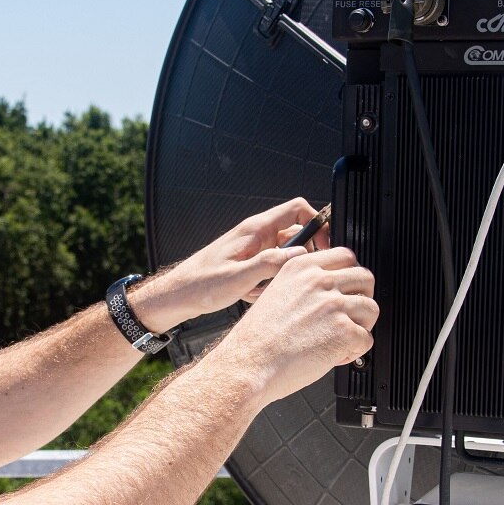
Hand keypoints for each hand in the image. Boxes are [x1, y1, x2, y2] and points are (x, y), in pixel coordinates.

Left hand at [128, 198, 327, 332]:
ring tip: (262, 290)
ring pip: (285, 257)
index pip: (298, 209)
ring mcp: (253, 248)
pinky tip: (251, 295)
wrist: (178, 295)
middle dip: (299, 260)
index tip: (325, 247)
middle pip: (296, 236)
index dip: (318, 224)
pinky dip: (268, 283)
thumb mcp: (238, 278)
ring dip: (281, 275)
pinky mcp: (249, 262)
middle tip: (292, 279)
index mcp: (256, 229)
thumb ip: (270, 264)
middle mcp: (257, 235)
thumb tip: (302, 255)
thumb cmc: (201, 285)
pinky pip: (272, 269)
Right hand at [214, 247, 376, 403]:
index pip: (345, 256)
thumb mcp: (276, 292)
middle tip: (350, 316)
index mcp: (301, 267)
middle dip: (362, 298)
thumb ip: (305, 286)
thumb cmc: (257, 339)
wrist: (249, 364)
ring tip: (341, 340)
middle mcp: (319, 281)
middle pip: (365, 277)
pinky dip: (354, 351)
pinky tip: (334, 355)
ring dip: (361, 326)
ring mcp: (333, 304)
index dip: (351, 276)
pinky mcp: (343, 330)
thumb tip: (332, 291)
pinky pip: (366, 339)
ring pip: (371, 308)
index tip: (348, 290)